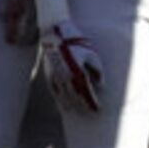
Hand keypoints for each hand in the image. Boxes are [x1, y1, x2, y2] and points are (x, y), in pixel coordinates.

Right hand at [33, 0, 105, 114]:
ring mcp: (55, 75)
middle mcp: (65, 76)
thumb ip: (97, 71)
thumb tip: (100, 85)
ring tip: (75, 111)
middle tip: (89, 112)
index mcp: (77, 72)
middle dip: (82, 105)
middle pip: (74, 96)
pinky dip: (58, 97)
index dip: (91, 102)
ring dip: (69, 104)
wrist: (56, 34)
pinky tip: (62, 102)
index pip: (86, 92)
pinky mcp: (48, 73)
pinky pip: (54, 89)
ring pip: (62, 95)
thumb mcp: (92, 55)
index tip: (97, 110)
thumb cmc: (78, 42)